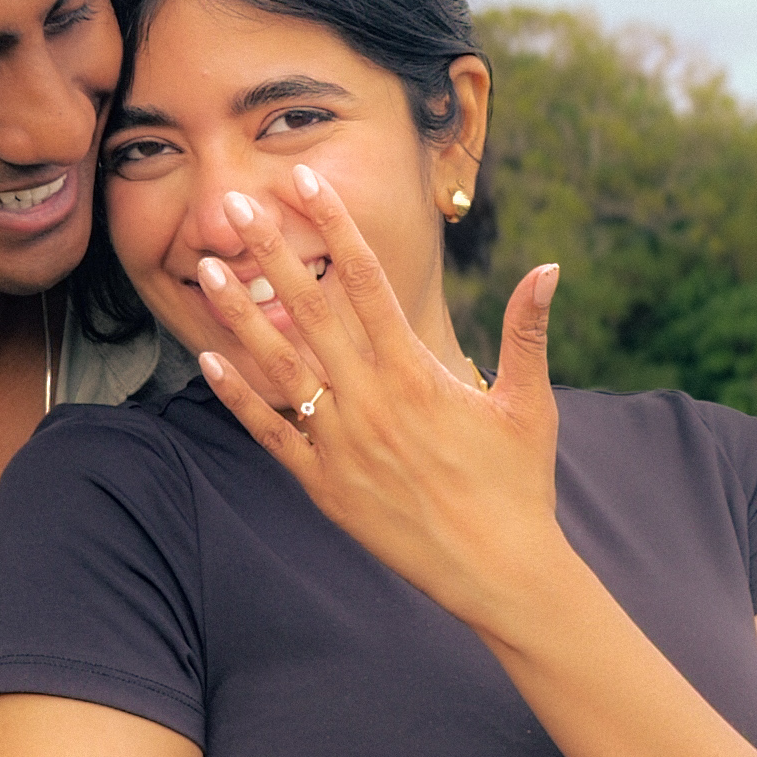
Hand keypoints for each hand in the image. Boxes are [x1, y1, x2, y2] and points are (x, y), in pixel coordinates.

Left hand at [191, 171, 565, 627]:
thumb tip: (548, 267)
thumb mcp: (529, 402)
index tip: (306, 183)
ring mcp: (341, 444)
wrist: (498, 573)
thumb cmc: (518, 484)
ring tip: (207, 270)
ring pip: (279, 366)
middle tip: (237, 206)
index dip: (335, 226)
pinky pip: (271, 432)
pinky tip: (208, 359)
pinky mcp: (323, 484)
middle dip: (271, 254)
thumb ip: (527, 331)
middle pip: (310, 312)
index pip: (365, 281)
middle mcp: (371, 402)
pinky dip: (238, 396)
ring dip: (240, 316)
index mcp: (417, 373)